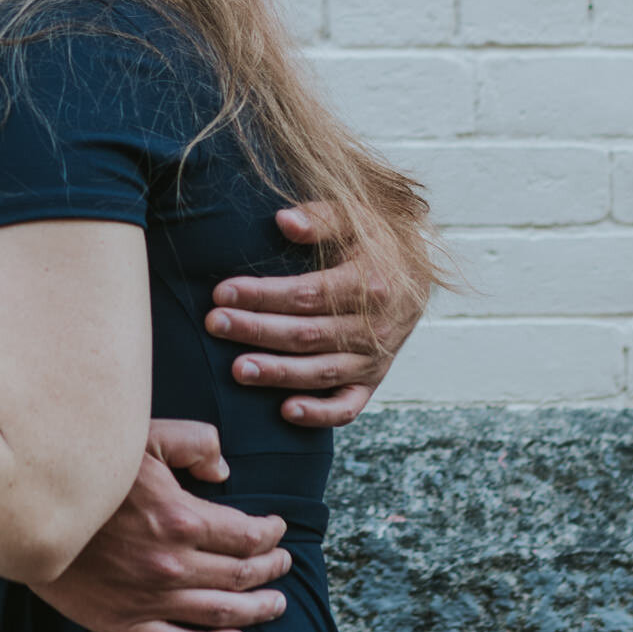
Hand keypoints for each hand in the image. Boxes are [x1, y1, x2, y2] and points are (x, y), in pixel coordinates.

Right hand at [29, 419, 290, 631]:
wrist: (27, 513)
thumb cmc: (89, 470)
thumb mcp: (144, 437)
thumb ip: (195, 443)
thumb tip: (224, 472)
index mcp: (182, 518)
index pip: (247, 535)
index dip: (271, 534)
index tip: (277, 529)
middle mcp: (172, 564)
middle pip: (241, 575)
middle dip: (270, 571)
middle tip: (283, 567)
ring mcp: (149, 599)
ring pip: (221, 613)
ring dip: (256, 610)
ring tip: (275, 605)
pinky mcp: (125, 623)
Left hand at [205, 204, 424, 429]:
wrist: (416, 270)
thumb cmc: (375, 239)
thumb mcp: (356, 216)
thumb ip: (321, 218)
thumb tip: (284, 220)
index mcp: (371, 284)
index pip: (307, 294)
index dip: (263, 295)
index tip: (222, 292)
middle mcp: (375, 327)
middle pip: (308, 334)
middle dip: (257, 330)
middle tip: (215, 324)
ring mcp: (375, 359)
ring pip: (321, 372)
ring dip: (278, 373)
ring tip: (238, 369)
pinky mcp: (373, 380)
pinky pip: (348, 406)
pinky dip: (320, 414)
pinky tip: (285, 411)